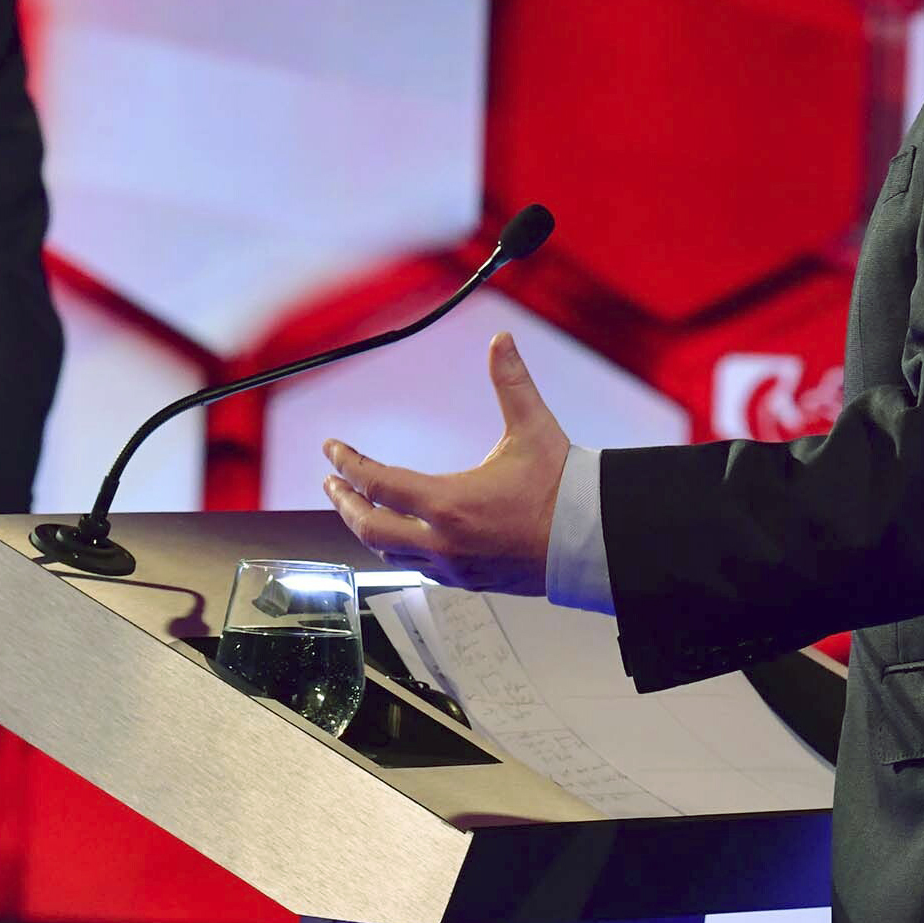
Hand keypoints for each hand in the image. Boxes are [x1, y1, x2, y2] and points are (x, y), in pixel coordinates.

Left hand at [322, 332, 568, 594]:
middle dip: (344, 502)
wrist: (593, 542)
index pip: (378, 484)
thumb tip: (501, 341)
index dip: (348, 464)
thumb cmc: (564, 491)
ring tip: (358, 509)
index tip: (332, 450)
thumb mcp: (533, 428)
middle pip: (370, 527)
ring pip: (390, 554)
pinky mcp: (468, 581)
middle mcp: (444, 542)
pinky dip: (399, 550)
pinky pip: (418, 569)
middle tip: (331, 483)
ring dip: (367, 529)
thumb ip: (512, 382)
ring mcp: (454, 567)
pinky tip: (402, 538)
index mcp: (449, 504)